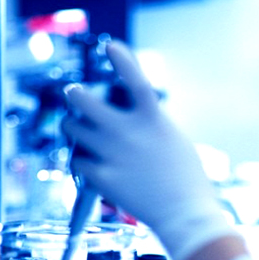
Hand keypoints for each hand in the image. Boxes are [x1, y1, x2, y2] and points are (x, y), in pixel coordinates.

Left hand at [62, 41, 235, 259]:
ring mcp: (111, 153)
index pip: (133, 79)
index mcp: (151, 119)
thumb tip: (129, 118)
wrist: (185, 214)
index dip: (120, 59)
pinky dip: (81, 161)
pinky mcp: (101, 177)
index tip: (109, 45)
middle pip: (83, 99)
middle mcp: (127, 131)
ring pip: (72, 128)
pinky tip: (90, 166)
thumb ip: (149, 124)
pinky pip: (77, 160)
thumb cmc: (187, 180)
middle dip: (75, 94)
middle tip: (74, 93)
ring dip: (72, 126)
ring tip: (77, 130)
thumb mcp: (173, 140)